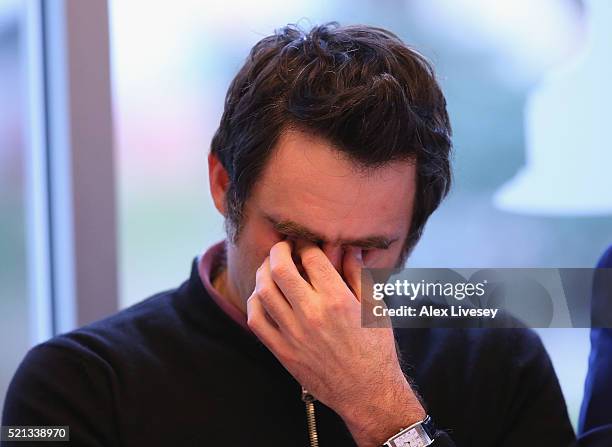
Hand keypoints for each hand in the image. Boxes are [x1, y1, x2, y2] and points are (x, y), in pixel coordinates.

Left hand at [246, 240, 425, 445]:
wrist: (367, 392)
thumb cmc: (376, 349)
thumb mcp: (375, 308)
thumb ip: (359, 275)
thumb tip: (349, 249)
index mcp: (337, 300)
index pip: (311, 257)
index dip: (306, 245)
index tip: (306, 245)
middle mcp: (312, 314)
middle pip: (281, 269)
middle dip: (279, 250)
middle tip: (282, 247)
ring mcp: (294, 334)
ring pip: (264, 291)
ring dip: (264, 272)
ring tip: (271, 268)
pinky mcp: (283, 351)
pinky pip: (256, 320)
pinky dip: (255, 302)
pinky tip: (262, 295)